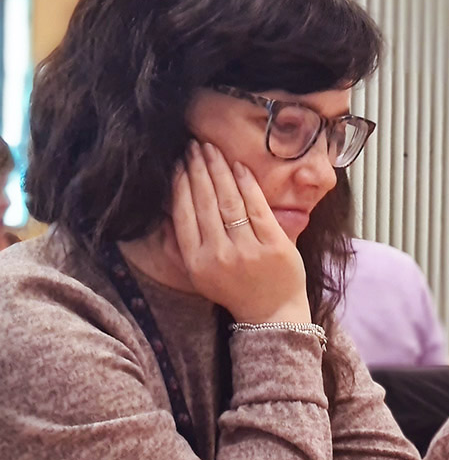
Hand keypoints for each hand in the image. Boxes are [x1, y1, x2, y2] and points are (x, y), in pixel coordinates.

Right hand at [170, 141, 310, 324]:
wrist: (271, 314)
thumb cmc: (235, 289)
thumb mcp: (200, 274)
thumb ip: (183, 246)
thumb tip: (164, 214)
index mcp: (196, 262)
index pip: (183, 214)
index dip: (180, 184)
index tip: (178, 161)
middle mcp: (218, 255)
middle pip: (205, 201)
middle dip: (198, 169)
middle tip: (194, 145)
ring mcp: (247, 249)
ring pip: (229, 200)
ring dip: (219, 170)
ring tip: (212, 149)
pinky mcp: (273, 244)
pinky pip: (257, 206)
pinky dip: (247, 183)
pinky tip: (238, 165)